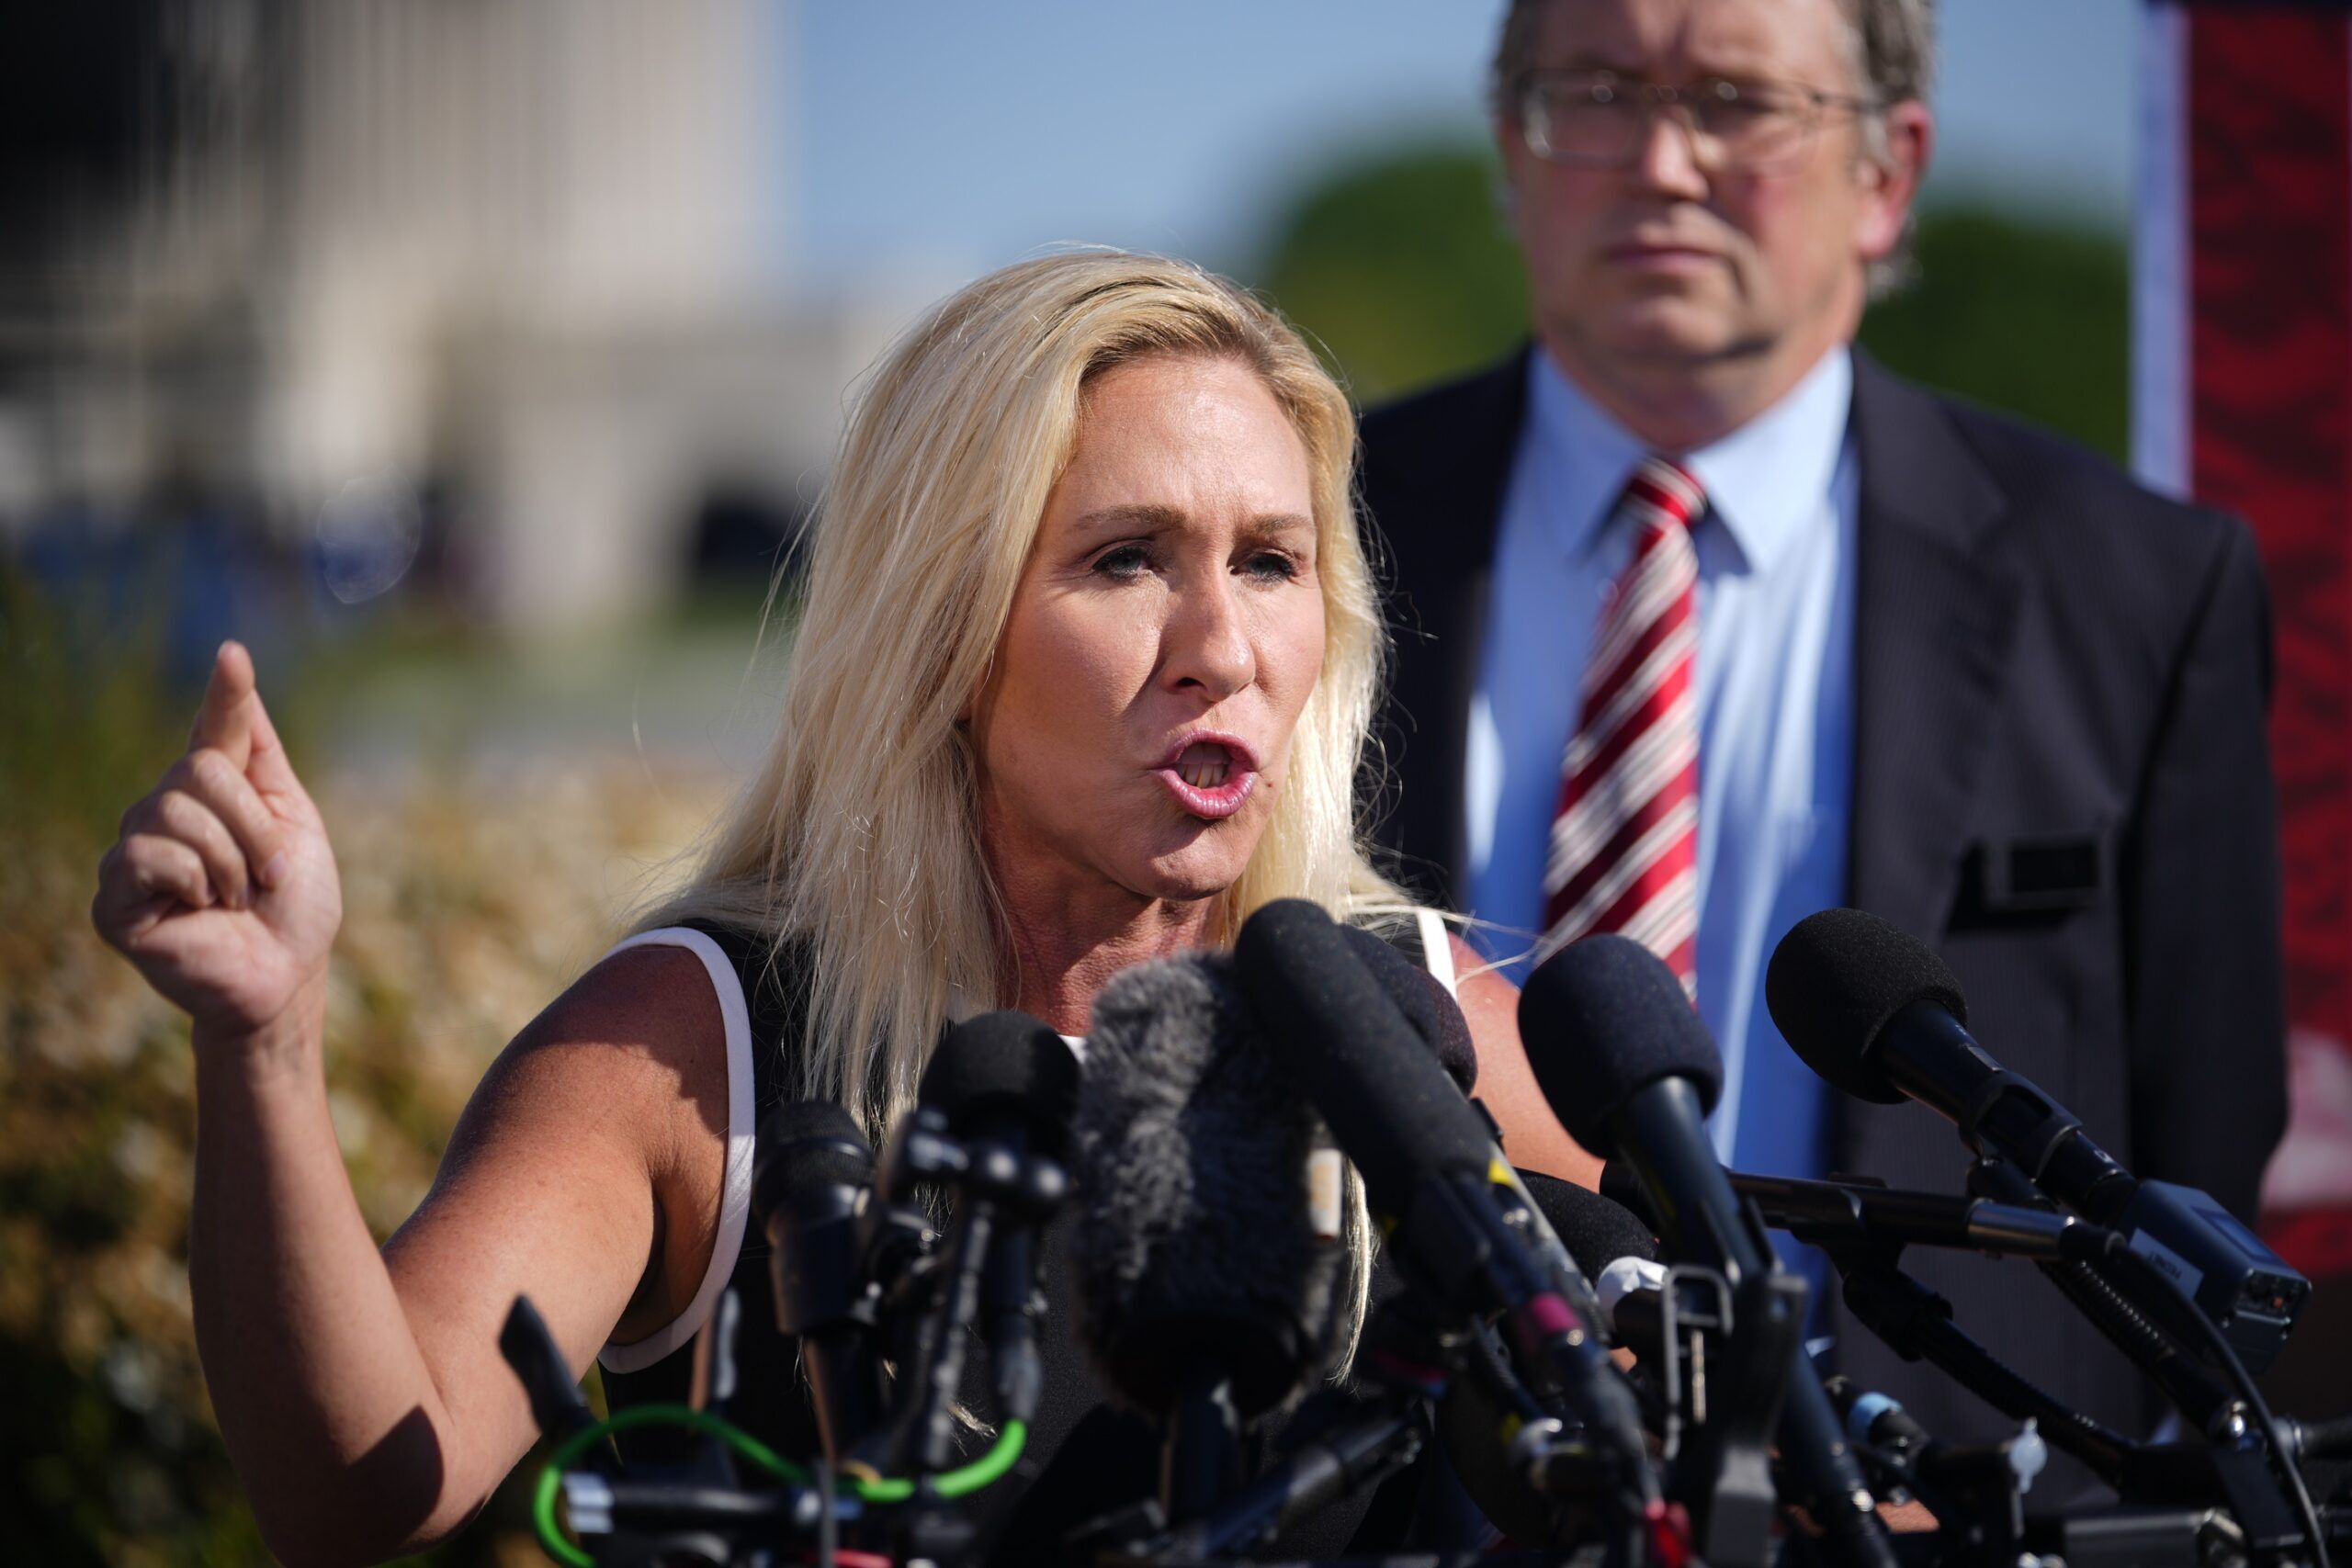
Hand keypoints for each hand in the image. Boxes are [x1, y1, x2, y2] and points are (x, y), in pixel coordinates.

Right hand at [92, 641, 342, 1042]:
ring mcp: (132, 854)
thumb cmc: (293, 905)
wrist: (286, 974)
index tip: (234, 655)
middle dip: (254, 827)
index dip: (224, 692)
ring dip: (231, 861)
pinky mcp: (113, 899)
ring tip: (236, 898)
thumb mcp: (293, 820)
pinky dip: (194, 882)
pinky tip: (199, 911)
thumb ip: (259, 753)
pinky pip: (150, 855)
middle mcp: (162, 814)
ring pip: (176, 811)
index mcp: (211, 795)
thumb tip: (234, 669)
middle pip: (200, 772)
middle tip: (266, 874)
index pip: (214, 732)